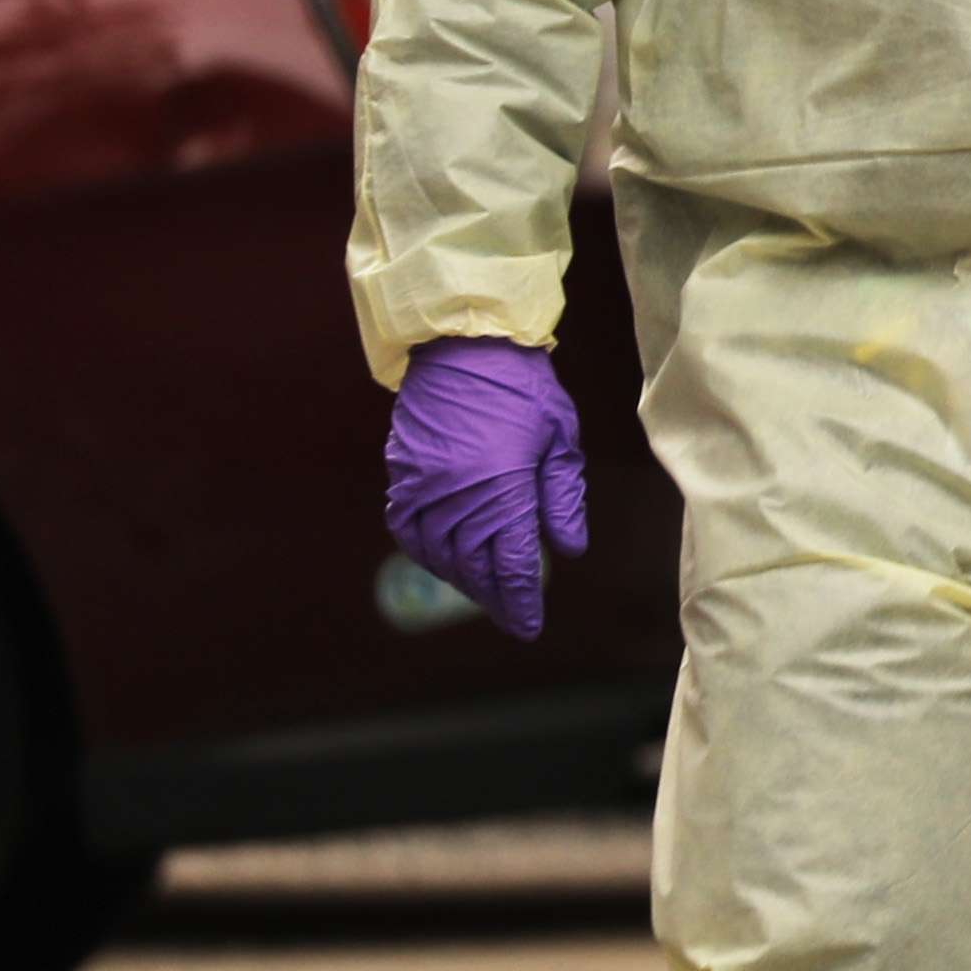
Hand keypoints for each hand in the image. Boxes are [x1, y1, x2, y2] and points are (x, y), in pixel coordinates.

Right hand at [382, 336, 587, 642]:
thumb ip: (563, 499)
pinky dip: (424, 551)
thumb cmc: (523, 388)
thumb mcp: (560, 441)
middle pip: (473, 567)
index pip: (510, 566)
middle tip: (511, 614)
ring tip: (483, 590)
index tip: (528, 626)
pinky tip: (443, 558)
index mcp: (502, 490)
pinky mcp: (402, 471)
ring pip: (437, 554)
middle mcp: (457, 496)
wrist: (464, 344)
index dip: (520, 602)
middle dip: (494, 597)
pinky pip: (406, 526)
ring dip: (460, 578)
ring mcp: (423, 485)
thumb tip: (569, 549)